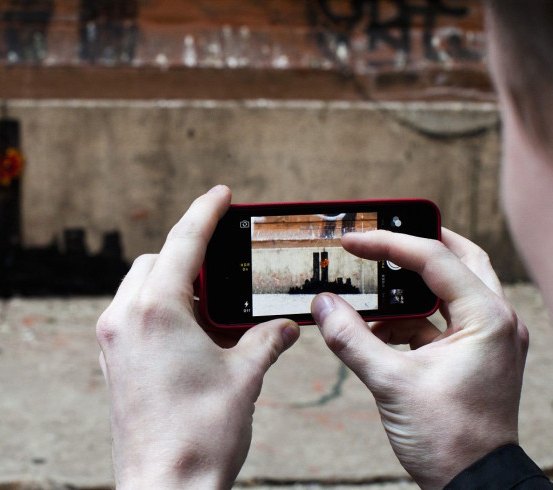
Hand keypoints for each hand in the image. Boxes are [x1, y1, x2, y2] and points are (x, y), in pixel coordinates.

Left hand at [96, 185, 299, 488]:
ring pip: (139, 287)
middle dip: (190, 254)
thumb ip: (265, 342)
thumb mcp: (244, 379)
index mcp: (157, 311)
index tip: (220, 194)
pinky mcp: (111, 363)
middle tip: (225, 262)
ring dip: (172, 282)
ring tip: (212, 303)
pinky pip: (131, 315)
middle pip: (156, 261)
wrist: (164, 489)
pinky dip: (158, 309)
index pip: (183, 242)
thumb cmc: (201, 435)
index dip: (205, 212)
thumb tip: (286, 327)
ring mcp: (112, 342)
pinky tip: (190, 332)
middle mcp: (125, 318)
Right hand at [311, 228, 527, 488]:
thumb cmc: (448, 439)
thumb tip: (322, 304)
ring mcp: (487, 340)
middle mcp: (495, 322)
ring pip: (451, 289)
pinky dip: (409, 319)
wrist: (473, 485)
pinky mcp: (473, 357)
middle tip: (381, 236)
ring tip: (371, 285)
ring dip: (411, 285)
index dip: (388, 243)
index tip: (352, 240)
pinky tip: (376, 329)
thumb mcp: (391, 383)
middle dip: (418, 245)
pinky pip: (440, 321)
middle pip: (460, 259)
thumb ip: (352, 338)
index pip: (435, 259)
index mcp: (487, 319)